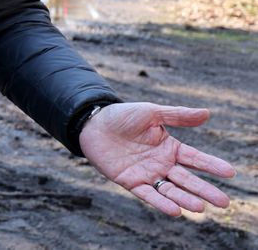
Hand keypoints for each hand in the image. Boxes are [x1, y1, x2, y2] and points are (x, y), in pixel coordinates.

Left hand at [79, 102, 234, 216]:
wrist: (93, 124)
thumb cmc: (122, 116)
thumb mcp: (151, 113)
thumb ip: (177, 115)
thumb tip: (207, 113)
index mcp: (169, 147)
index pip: (195, 159)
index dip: (211, 165)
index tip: (230, 172)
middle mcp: (161, 164)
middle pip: (187, 179)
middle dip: (205, 190)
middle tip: (223, 202)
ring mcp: (147, 174)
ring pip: (170, 190)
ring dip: (185, 199)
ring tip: (201, 207)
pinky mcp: (130, 181)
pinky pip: (147, 194)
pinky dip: (160, 202)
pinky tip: (175, 210)